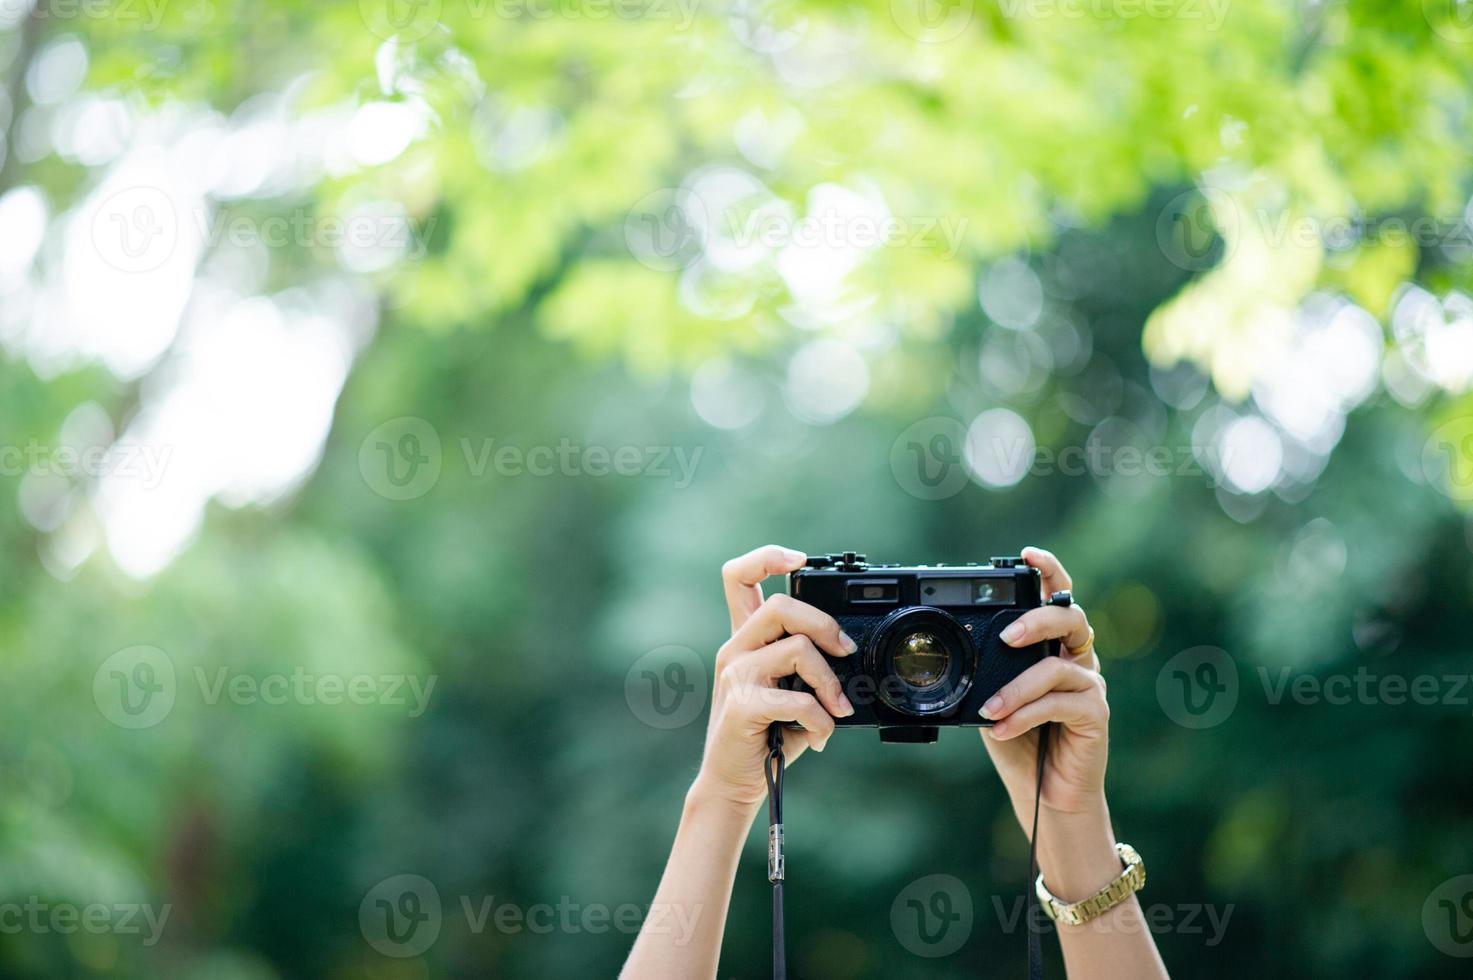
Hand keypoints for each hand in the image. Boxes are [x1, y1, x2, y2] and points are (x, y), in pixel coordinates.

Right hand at [691, 545, 857, 808]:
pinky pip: (797, 699)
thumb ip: (808, 664)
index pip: (738, 576)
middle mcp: (735, 649)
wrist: (735, 782)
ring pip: (797, 649)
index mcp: (746, 638)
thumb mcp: (788, 689)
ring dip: (830, 683)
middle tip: (845, 651)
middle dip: (824, 624)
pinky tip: (821, 736)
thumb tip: (850, 650)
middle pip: (780, 604)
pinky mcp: (741, 706)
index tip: (801, 560)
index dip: (768, 556)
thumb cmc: (768, 734)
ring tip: (838, 709)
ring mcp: (735, 676)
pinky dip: (821, 719)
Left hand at [979, 547, 1107, 825]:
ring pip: (1057, 667)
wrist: (1045, 795)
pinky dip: (1025, 714)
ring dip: (1016, 688)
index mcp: (1053, 647)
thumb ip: (986, 673)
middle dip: (1038, 619)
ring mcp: (1089, 685)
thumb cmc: (1019, 742)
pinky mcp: (1095, 714)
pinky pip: (1059, 703)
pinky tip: (1002, 728)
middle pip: (1070, 618)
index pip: (1057, 598)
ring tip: (989, 709)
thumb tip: (952, 654)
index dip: (1048, 572)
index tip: (1027, 554)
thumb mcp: (992, 699)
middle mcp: (1077, 659)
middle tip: (1007, 635)